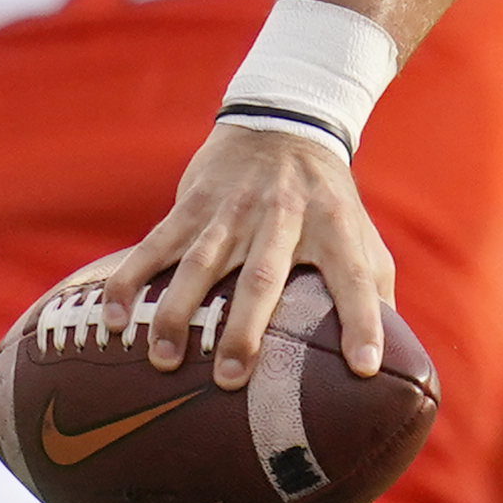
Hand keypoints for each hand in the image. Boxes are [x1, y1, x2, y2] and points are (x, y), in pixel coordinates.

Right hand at [100, 124, 396, 389]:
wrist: (284, 122)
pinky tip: (114, 320)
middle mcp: (285, 218)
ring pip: (201, 263)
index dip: (364, 321)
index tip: (365, 368)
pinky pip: (156, 245)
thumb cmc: (329, 201)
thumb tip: (389, 363)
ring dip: (179, 312)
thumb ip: (373, 290)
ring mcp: (234, 210)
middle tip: (231, 379)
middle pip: (264, 276)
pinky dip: (132, 281)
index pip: (356, 278)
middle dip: (246, 328)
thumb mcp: (361, 235)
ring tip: (164, 360)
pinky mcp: (193, 204)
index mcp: (335, 228)